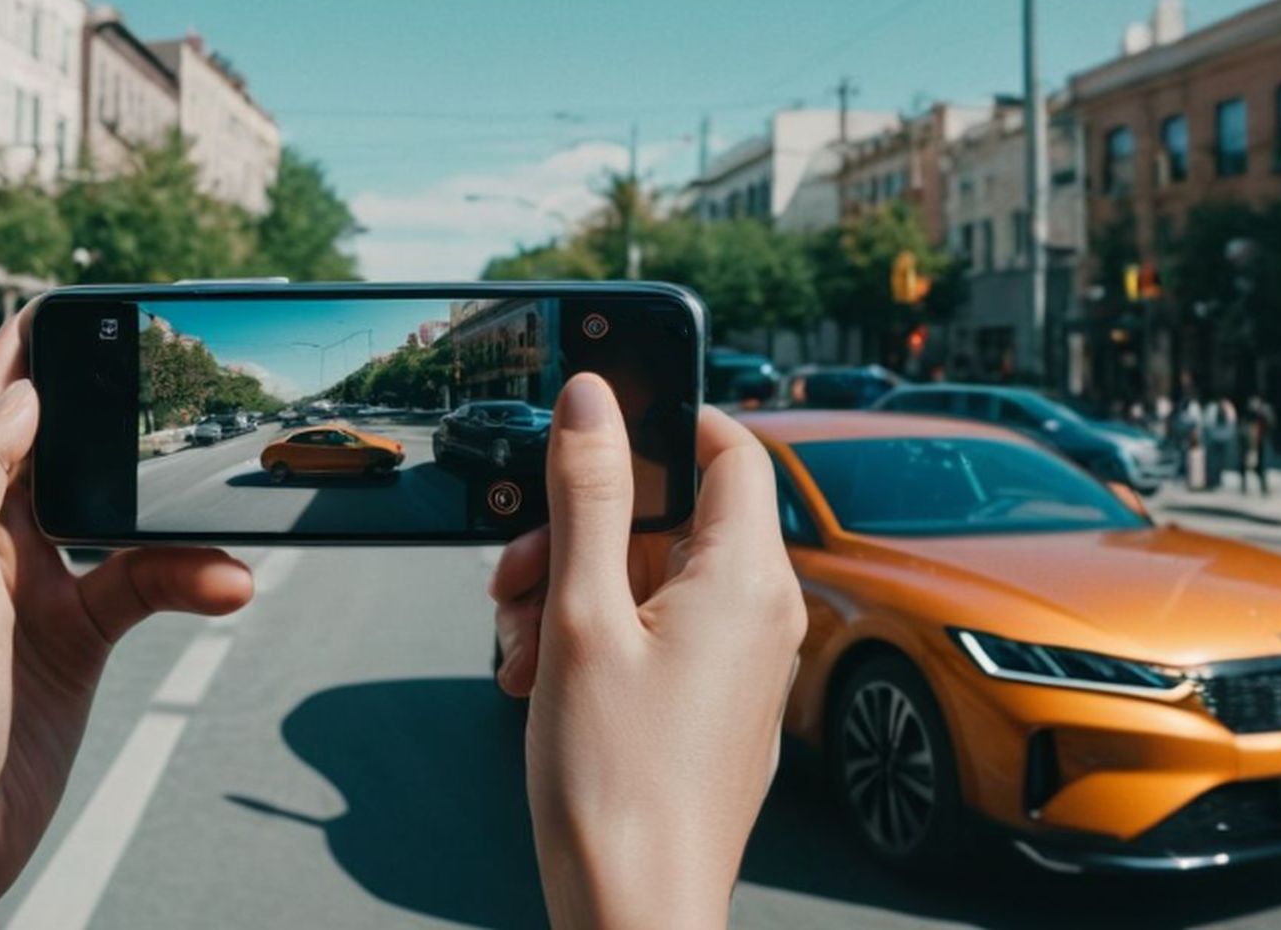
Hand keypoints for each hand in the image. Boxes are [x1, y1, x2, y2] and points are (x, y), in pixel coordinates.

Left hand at [0, 308, 253, 928]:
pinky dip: (194, 582)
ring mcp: (38, 594)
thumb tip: (26, 390)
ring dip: (177, 512)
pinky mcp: (76, 648)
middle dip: (121, 410)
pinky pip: (149, 590)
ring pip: (124, 518)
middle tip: (183, 376)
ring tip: (229, 496)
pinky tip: (233, 587)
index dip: (33, 348)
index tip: (85, 301)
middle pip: (68, 446)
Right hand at [490, 375, 804, 929]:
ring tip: (522, 646)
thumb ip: (589, 495)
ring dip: (573, 592)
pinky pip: (657, 636)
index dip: (662, 423)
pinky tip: (541, 679)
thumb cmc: (615, 784)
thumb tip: (594, 402)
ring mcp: (742, 666)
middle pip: (672, 520)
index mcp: (748, 580)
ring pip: (652, 581)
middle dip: (581, 533)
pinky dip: (596, 639)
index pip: (730, 448)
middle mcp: (762, 617)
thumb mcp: (582, 615)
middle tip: (518, 573)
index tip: (590, 433)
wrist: (633, 910)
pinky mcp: (715, 707)